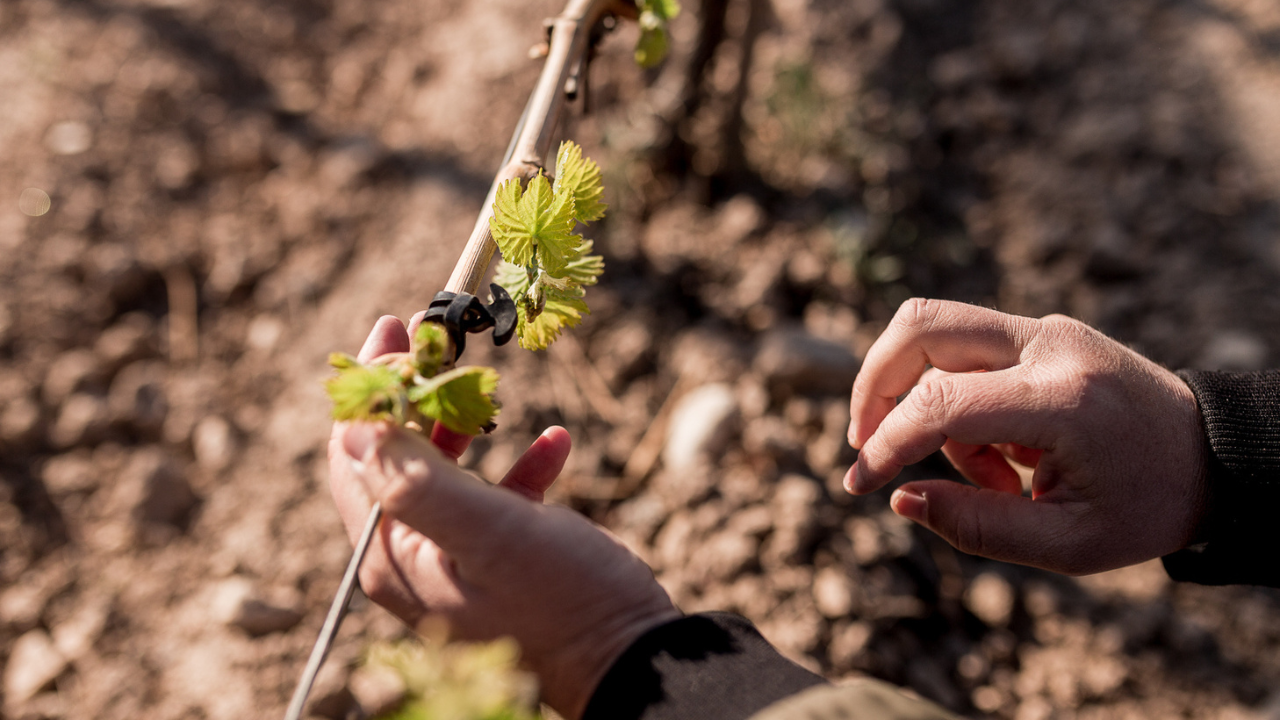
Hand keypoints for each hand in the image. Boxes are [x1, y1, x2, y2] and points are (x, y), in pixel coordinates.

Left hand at [328, 316, 678, 718]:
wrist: (630, 657)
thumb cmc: (561, 598)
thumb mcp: (490, 533)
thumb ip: (419, 483)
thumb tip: (355, 428)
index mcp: (392, 555)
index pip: (355, 456)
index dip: (371, 390)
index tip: (393, 330)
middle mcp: (412, 558)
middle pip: (396, 455)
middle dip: (416, 392)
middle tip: (436, 333)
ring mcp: (457, 558)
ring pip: (443, 468)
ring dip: (465, 419)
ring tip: (486, 373)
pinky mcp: (502, 558)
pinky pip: (497, 497)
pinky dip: (520, 463)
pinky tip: (554, 441)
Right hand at [845, 299, 1208, 574]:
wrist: (1217, 457)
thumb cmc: (1148, 505)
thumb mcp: (1070, 545)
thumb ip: (978, 526)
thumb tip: (900, 500)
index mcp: (1064, 399)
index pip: (941, 402)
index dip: (887, 443)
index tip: (860, 483)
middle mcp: (1050, 346)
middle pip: (921, 325)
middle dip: (874, 383)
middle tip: (865, 440)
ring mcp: (1047, 330)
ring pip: (936, 334)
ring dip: (924, 403)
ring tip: (983, 476)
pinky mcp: (1043, 333)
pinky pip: (966, 352)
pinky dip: (955, 401)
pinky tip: (1001, 458)